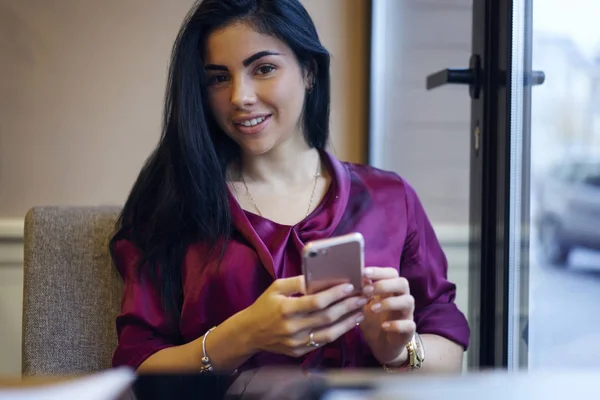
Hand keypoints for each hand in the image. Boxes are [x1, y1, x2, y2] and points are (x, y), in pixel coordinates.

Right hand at [242, 276, 365, 357]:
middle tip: (362, 296)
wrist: (250, 333)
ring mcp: (296, 342)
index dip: (335, 294)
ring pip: (329, 333)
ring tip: (361, 311)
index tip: (350, 286)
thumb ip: (297, 282)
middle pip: (327, 317)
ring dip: (348, 322)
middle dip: (348, 306)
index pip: (316, 302)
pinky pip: (323, 342)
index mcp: (285, 309)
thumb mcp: (276, 287)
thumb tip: (318, 277)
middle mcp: (292, 328)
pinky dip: (338, 332)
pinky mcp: (299, 351)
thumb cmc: (264, 306)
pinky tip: (348, 323)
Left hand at [359, 267, 415, 365]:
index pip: (391, 273)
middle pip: (402, 283)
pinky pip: (409, 324)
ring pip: (408, 301)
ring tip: (373, 308)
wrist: (381, 345)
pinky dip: (397, 324)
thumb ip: (361, 292)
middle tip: (367, 290)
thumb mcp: (364, 305)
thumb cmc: (372, 320)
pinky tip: (384, 326)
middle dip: (384, 284)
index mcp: (391, 289)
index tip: (364, 273)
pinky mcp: (409, 330)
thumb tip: (355, 278)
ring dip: (389, 303)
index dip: (379, 271)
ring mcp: (407, 314)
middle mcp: (402, 298)